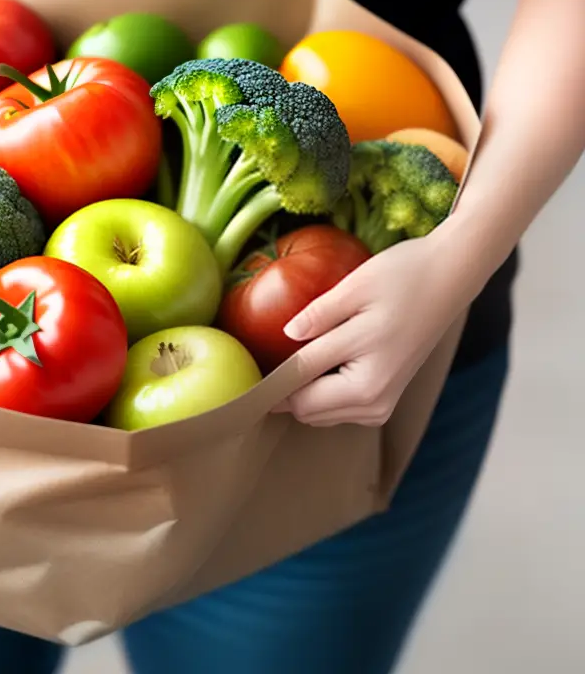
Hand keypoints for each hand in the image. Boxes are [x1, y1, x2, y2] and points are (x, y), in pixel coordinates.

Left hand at [271, 234, 469, 426]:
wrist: (451, 277)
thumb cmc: (404, 277)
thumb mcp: (354, 289)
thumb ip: (316, 318)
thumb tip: (284, 338)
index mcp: (364, 378)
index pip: (296, 388)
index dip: (264, 382)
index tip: (240, 375)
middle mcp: (374, 400)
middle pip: (305, 410)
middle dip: (280, 392)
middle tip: (257, 361)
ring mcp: (381, 404)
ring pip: (319, 414)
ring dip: (300, 393)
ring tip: (287, 356)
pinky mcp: (385, 400)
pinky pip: (337, 408)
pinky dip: (320, 392)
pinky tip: (314, 363)